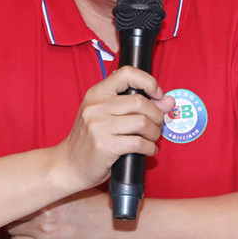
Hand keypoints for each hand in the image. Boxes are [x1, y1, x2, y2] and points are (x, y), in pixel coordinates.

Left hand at [8, 189, 113, 238]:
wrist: (107, 223)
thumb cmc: (92, 202)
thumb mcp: (69, 187)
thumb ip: (48, 187)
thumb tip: (28, 183)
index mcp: (49, 198)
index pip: (16, 197)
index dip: (15, 196)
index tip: (15, 194)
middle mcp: (44, 216)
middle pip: (12, 213)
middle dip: (15, 211)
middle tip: (20, 208)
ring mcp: (44, 233)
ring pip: (11, 230)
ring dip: (16, 225)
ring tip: (25, 221)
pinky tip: (29, 233)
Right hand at [53, 65, 174, 192]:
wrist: (69, 164)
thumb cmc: (91, 139)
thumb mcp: (107, 116)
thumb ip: (136, 106)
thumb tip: (168, 101)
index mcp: (96, 93)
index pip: (126, 73)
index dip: (148, 81)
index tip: (157, 94)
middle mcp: (96, 107)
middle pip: (140, 102)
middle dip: (157, 114)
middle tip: (157, 124)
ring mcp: (98, 126)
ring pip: (142, 122)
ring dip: (154, 132)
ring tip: (152, 138)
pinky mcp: (104, 146)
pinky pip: (138, 143)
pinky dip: (149, 147)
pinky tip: (148, 150)